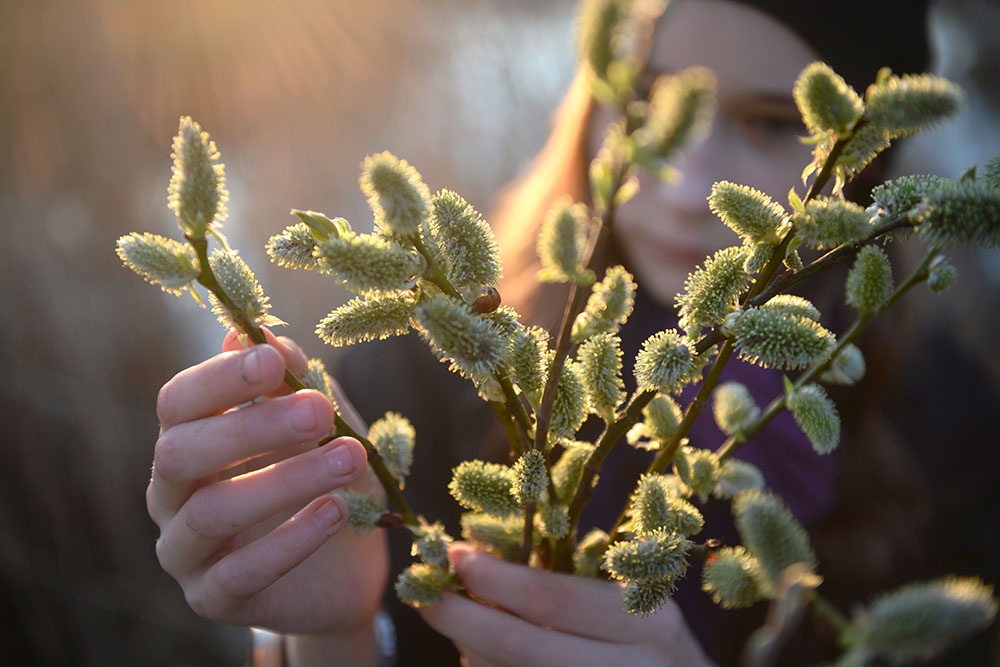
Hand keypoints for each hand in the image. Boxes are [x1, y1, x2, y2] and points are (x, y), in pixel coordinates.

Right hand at [146, 331, 387, 643]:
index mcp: (187, 439)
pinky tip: (336, 512)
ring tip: (349, 460)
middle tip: (320, 412)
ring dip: (285, 481)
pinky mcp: (212, 598)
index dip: (221, 377)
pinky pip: (240, 574)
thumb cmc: (319, 475)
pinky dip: (291, 540)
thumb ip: (288, 382)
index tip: (273, 358)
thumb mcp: (314, 422)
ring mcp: (185, 550)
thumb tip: (263, 334)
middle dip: (252, 427)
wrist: (344, 565)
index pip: (179, 402)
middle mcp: (170, 493)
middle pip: (181, 453)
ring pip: (211, 512)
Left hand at [417, 544, 715, 666]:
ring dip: (472, 651)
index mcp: (647, 619)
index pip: (553, 597)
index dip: (495, 578)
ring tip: (456, 623)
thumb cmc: (650, 641)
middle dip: (463, 619)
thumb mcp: (632, 603)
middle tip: (427, 596)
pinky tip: (481, 656)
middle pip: (522, 648)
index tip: (454, 555)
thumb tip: (479, 558)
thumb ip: (570, 585)